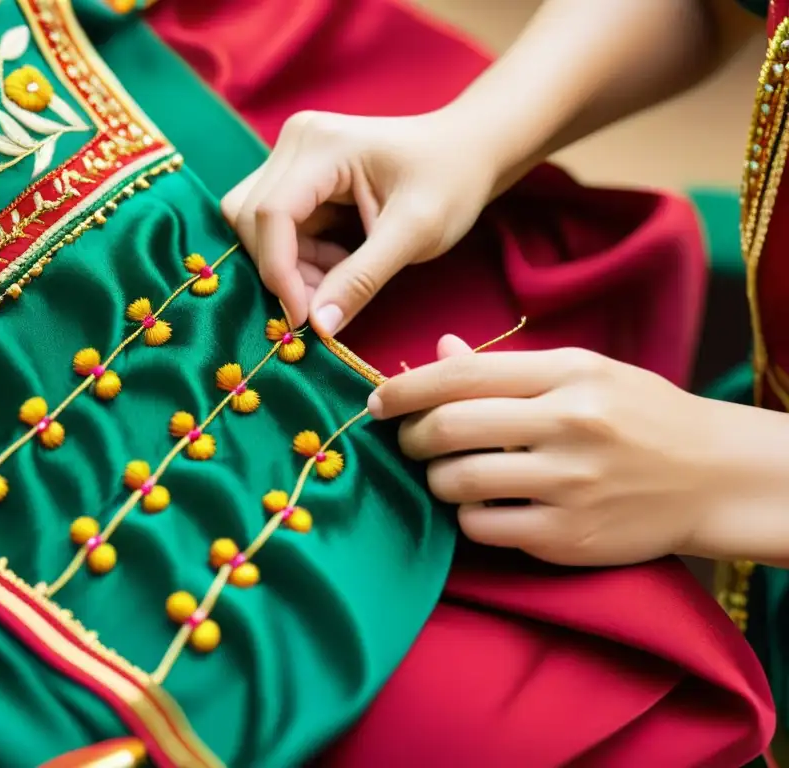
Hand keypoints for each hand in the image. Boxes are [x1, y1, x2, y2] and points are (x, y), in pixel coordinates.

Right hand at [220, 109, 496, 334]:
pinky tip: (338, 264)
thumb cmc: (451, 183)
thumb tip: (318, 327)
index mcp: (322, 145)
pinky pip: (275, 227)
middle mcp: (296, 141)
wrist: (469, 152)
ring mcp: (293, 156)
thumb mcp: (414, 234)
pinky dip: (299, 258)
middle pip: (250, 219)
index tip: (305, 318)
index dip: (279, 271)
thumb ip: (362, 279)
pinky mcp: (297, 175)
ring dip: (289, 266)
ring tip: (340, 278)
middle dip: (281, 270)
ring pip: (256, 227)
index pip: (271, 213)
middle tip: (325, 302)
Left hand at [368, 337, 788, 566]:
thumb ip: (509, 368)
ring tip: (446, 473)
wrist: (715, 477)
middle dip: (411, 437)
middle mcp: (568, 426)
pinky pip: (482, 528)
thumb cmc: (641, 416)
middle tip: (408, 441)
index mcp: (569, 375)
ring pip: (457, 483)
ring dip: (435, 479)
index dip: (405, 388)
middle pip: (449, 429)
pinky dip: (467, 517)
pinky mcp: (568, 538)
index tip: (377, 400)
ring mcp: (569, 486)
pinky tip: (483, 506)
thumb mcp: (587, 372)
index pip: (462, 375)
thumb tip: (440, 351)